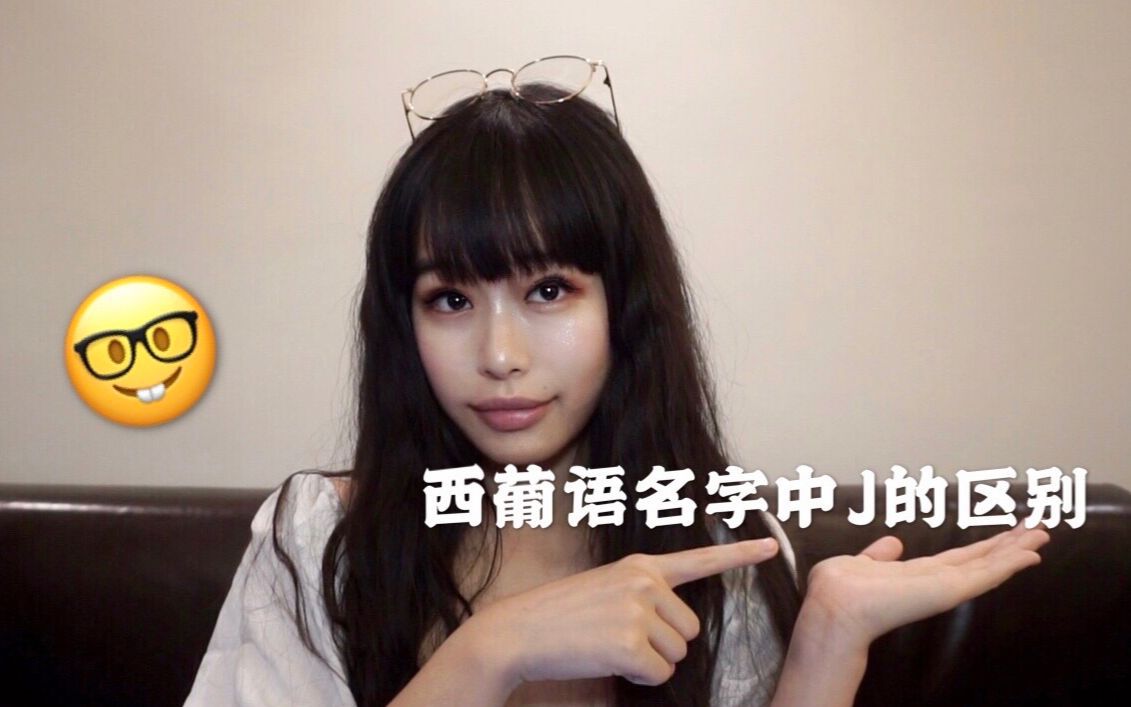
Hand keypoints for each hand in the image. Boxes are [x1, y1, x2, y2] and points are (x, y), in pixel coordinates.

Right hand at [468, 537, 780, 689]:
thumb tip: (676, 625)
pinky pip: (659, 674)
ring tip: (608, 646)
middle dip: (663, 643)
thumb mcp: (604, 588)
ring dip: (649, 661)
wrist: (518, 631)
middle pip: (690, 630)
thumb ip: (642, 594)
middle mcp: (645, 582)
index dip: (740, 555)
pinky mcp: (630, 642)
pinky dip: (637, 677)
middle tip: (619, 638)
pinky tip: (607, 660)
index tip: (772, 546)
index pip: (699, 560)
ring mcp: (638, 611)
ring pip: (677, 654)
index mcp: (640, 567)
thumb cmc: (560, 616)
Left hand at [797, 523, 1050, 651]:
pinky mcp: (949, 590)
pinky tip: (1031, 554)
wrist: (837, 605)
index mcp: (916, 574)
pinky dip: (1010, 563)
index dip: (982, 547)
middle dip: (1009, 546)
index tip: (1006, 534)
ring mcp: (945, 587)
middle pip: (981, 560)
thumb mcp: (862, 563)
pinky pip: (986, 574)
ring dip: (1016, 550)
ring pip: (989, 565)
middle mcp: (935, 581)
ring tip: (1043, 535)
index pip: (958, 559)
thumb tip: (894, 542)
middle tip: (1039, 529)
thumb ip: (879, 555)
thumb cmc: (840, 589)